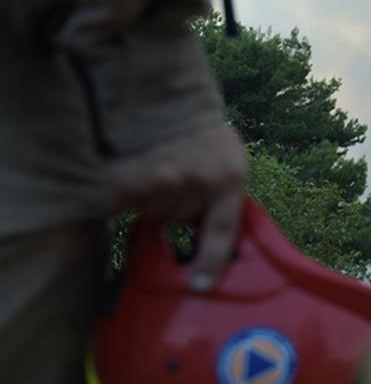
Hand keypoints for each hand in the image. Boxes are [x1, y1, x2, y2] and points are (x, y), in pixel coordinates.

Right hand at [109, 125, 246, 291]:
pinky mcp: (136, 174)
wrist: (175, 95)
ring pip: (152, 210)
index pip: (222, 230)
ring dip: (151, 195)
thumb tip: (215, 246)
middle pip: (178, 219)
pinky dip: (126, 193)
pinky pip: (128, 202)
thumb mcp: (228, 162)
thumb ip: (223, 196)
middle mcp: (201, 178)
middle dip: (174, 205)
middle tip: (175, 174)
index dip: (212, 262)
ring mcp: (167, 175)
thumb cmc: (205, 137)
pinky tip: (136, 168)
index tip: (200, 287)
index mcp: (230, 177)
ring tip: (158, 163)